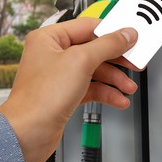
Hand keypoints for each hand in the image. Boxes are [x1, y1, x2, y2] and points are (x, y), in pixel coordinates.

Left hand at [0, 18, 138, 161]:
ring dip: (114, 79)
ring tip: (128, 87)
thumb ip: (107, 45)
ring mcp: (59, 75)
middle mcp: (53, 54)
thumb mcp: (81, 62)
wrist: (28, 134)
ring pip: (94, 71)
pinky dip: (106, 93)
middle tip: (134, 63)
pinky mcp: (64, 94)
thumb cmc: (40, 98)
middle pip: (94, 50)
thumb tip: (125, 34)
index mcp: (50, 38)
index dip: (111, 32)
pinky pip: (91, 88)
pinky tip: (118, 99)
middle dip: (116, 59)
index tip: (130, 38)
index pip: (88, 27)